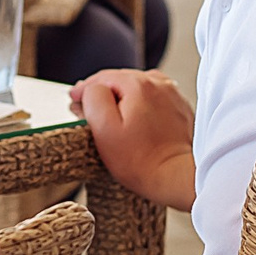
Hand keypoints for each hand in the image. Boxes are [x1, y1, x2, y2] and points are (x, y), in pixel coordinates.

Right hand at [69, 69, 194, 209]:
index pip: (103, 77)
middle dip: (104, 91)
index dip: (85, 88)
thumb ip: (94, 99)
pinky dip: (142, 104)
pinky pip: (155, 99)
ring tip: (112, 112)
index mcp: (139, 85)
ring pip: (139, 87)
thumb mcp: (104, 128)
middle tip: (88, 106)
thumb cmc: (139, 160)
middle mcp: (159, 85)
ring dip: (124, 96)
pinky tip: (135, 118)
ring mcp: (173, 96)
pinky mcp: (180, 110)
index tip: (75, 98)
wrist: (174, 176)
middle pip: (122, 80)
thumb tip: (92, 88)